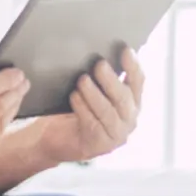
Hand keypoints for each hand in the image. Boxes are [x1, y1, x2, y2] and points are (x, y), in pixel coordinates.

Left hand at [37, 43, 144, 163]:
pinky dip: (83, 108)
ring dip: (94, 94)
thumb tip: (98, 53)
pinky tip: (74, 97)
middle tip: (99, 65)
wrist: (57, 138)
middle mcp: (129, 120)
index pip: (138, 82)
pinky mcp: (99, 145)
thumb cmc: (76, 109)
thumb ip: (101, 77)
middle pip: (124, 98)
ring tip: (83, 80)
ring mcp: (116, 135)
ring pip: (108, 112)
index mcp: (131, 103)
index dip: (133, 66)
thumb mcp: (93, 91)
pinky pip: (92, 124)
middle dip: (111, 80)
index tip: (125, 49)